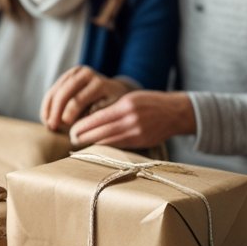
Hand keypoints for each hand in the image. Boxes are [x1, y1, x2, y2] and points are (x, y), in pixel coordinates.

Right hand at [40, 66, 131, 131]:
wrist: (114, 91)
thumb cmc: (113, 106)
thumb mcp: (111, 111)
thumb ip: (97, 115)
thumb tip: (84, 118)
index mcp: (99, 83)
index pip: (79, 99)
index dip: (69, 113)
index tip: (64, 127)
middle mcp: (86, 73)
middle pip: (64, 92)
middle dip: (55, 111)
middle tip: (51, 126)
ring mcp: (76, 72)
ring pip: (56, 90)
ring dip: (49, 107)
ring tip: (47, 124)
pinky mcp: (68, 74)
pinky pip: (54, 89)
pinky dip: (48, 103)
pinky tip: (45, 117)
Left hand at [68, 90, 196, 148]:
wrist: (174, 112)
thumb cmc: (149, 102)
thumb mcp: (130, 99)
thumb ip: (112, 108)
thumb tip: (90, 119)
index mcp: (126, 106)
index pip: (98, 118)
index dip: (83, 126)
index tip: (72, 130)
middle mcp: (131, 120)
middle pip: (101, 132)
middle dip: (84, 137)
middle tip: (72, 139)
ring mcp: (136, 133)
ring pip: (108, 141)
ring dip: (93, 143)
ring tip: (81, 143)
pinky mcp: (141, 142)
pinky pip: (119, 146)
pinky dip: (106, 146)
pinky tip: (97, 145)